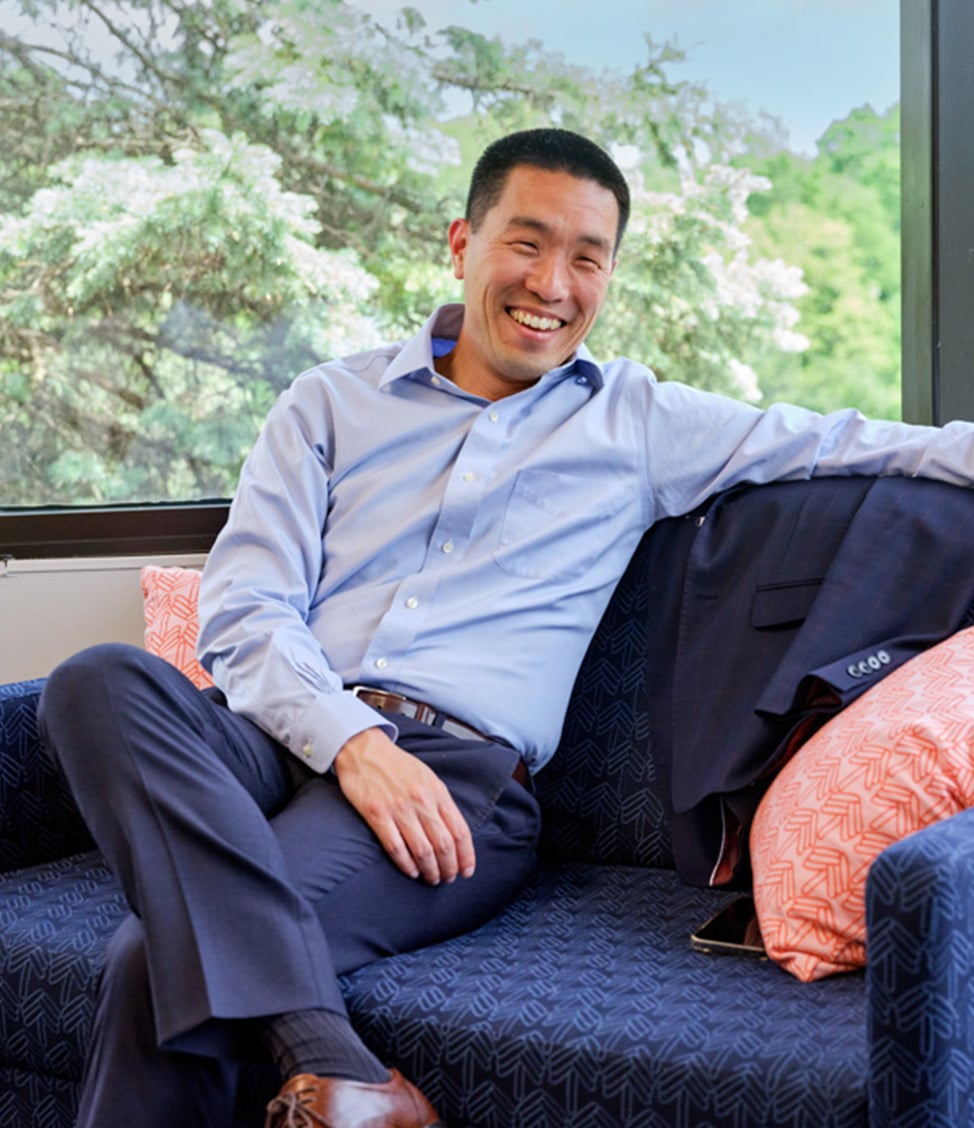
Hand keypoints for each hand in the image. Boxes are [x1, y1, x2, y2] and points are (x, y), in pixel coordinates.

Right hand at [332, 727, 475, 884]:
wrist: (364, 748)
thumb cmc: (396, 765)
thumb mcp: (427, 777)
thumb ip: (440, 802)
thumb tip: (454, 833)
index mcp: (437, 791)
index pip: (460, 831)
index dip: (466, 855)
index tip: (467, 870)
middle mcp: (421, 800)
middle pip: (444, 844)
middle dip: (449, 867)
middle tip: (448, 878)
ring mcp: (399, 808)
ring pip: (423, 850)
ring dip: (430, 870)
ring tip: (431, 879)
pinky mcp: (377, 813)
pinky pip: (396, 847)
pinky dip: (406, 864)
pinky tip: (411, 871)